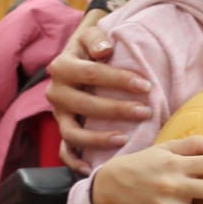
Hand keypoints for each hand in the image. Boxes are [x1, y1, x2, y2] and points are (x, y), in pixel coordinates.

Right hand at [44, 15, 151, 173]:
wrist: (79, 55)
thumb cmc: (91, 46)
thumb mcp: (91, 34)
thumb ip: (96, 38)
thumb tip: (105, 51)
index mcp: (62, 67)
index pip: (91, 74)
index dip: (119, 80)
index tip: (146, 85)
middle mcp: (56, 92)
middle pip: (85, 105)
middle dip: (116, 110)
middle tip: (145, 112)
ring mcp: (58, 114)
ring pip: (72, 133)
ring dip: (97, 139)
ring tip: (124, 139)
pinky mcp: (63, 129)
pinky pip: (64, 150)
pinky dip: (75, 162)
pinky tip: (92, 169)